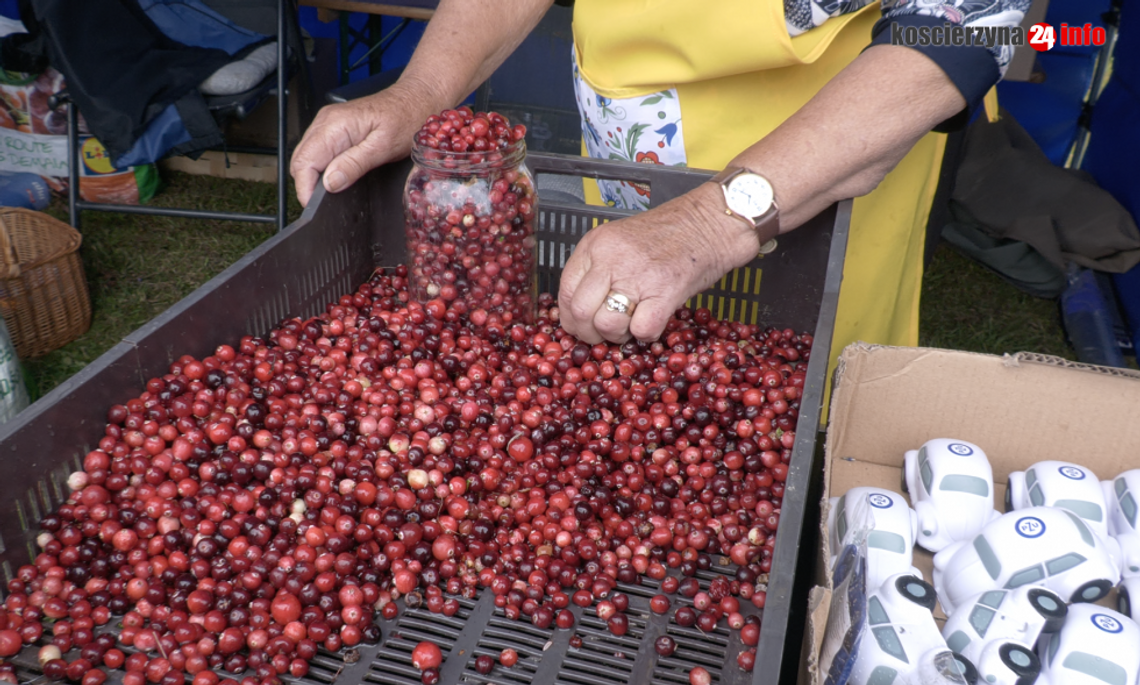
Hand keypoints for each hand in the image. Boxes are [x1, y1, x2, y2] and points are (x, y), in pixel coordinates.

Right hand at [290, 82, 433, 206]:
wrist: (417, 99)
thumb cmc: (406, 118)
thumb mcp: (383, 147)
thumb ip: (354, 164)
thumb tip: (330, 183)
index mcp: (334, 125)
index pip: (304, 162)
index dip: (306, 189)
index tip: (315, 208)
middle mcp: (325, 122)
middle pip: (300, 161)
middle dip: (308, 185)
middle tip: (327, 205)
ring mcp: (328, 124)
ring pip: (307, 158)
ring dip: (315, 177)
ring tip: (335, 191)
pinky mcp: (334, 129)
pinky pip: (319, 152)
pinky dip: (323, 168)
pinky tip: (339, 176)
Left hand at [558, 183, 759, 343]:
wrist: (710, 223)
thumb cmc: (668, 235)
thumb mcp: (619, 243)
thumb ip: (598, 270)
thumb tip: (581, 313)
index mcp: (595, 245)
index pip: (565, 291)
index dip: (570, 317)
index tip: (581, 326)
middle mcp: (610, 258)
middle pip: (580, 312)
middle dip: (589, 334)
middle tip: (604, 334)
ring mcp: (637, 274)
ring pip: (607, 324)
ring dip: (618, 336)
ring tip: (632, 325)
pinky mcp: (665, 291)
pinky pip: (642, 330)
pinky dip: (646, 335)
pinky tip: (654, 321)